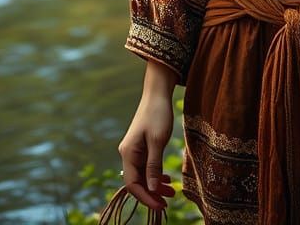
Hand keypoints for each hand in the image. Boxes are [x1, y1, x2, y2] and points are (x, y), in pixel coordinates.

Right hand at [117, 88, 177, 212]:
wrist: (157, 93)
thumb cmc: (157, 114)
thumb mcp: (157, 141)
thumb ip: (154, 165)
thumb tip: (152, 189)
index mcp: (128, 153)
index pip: (133, 184)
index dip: (146, 197)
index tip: (160, 205)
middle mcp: (128, 153)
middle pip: (137, 181)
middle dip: (152, 193)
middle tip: (168, 201)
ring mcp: (134, 150)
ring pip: (143, 174)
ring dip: (155, 185)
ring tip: (171, 192)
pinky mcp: (142, 146)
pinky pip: (147, 166)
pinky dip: (156, 174)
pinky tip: (166, 179)